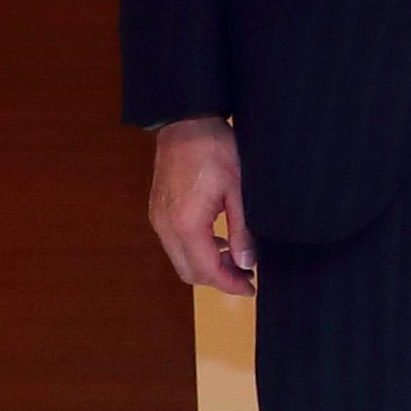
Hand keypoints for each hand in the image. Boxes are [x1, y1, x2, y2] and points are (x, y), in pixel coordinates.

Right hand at [149, 115, 254, 294]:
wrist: (187, 123)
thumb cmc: (216, 150)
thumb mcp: (240, 191)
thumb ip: (242, 231)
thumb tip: (247, 263)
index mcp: (186, 224)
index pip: (206, 271)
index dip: (230, 285)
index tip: (251, 288)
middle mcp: (165, 226)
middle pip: (189, 272)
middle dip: (219, 279)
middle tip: (248, 276)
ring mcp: (158, 219)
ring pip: (181, 259)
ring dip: (208, 265)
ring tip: (238, 259)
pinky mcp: (159, 211)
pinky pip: (175, 243)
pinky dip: (197, 250)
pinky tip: (220, 240)